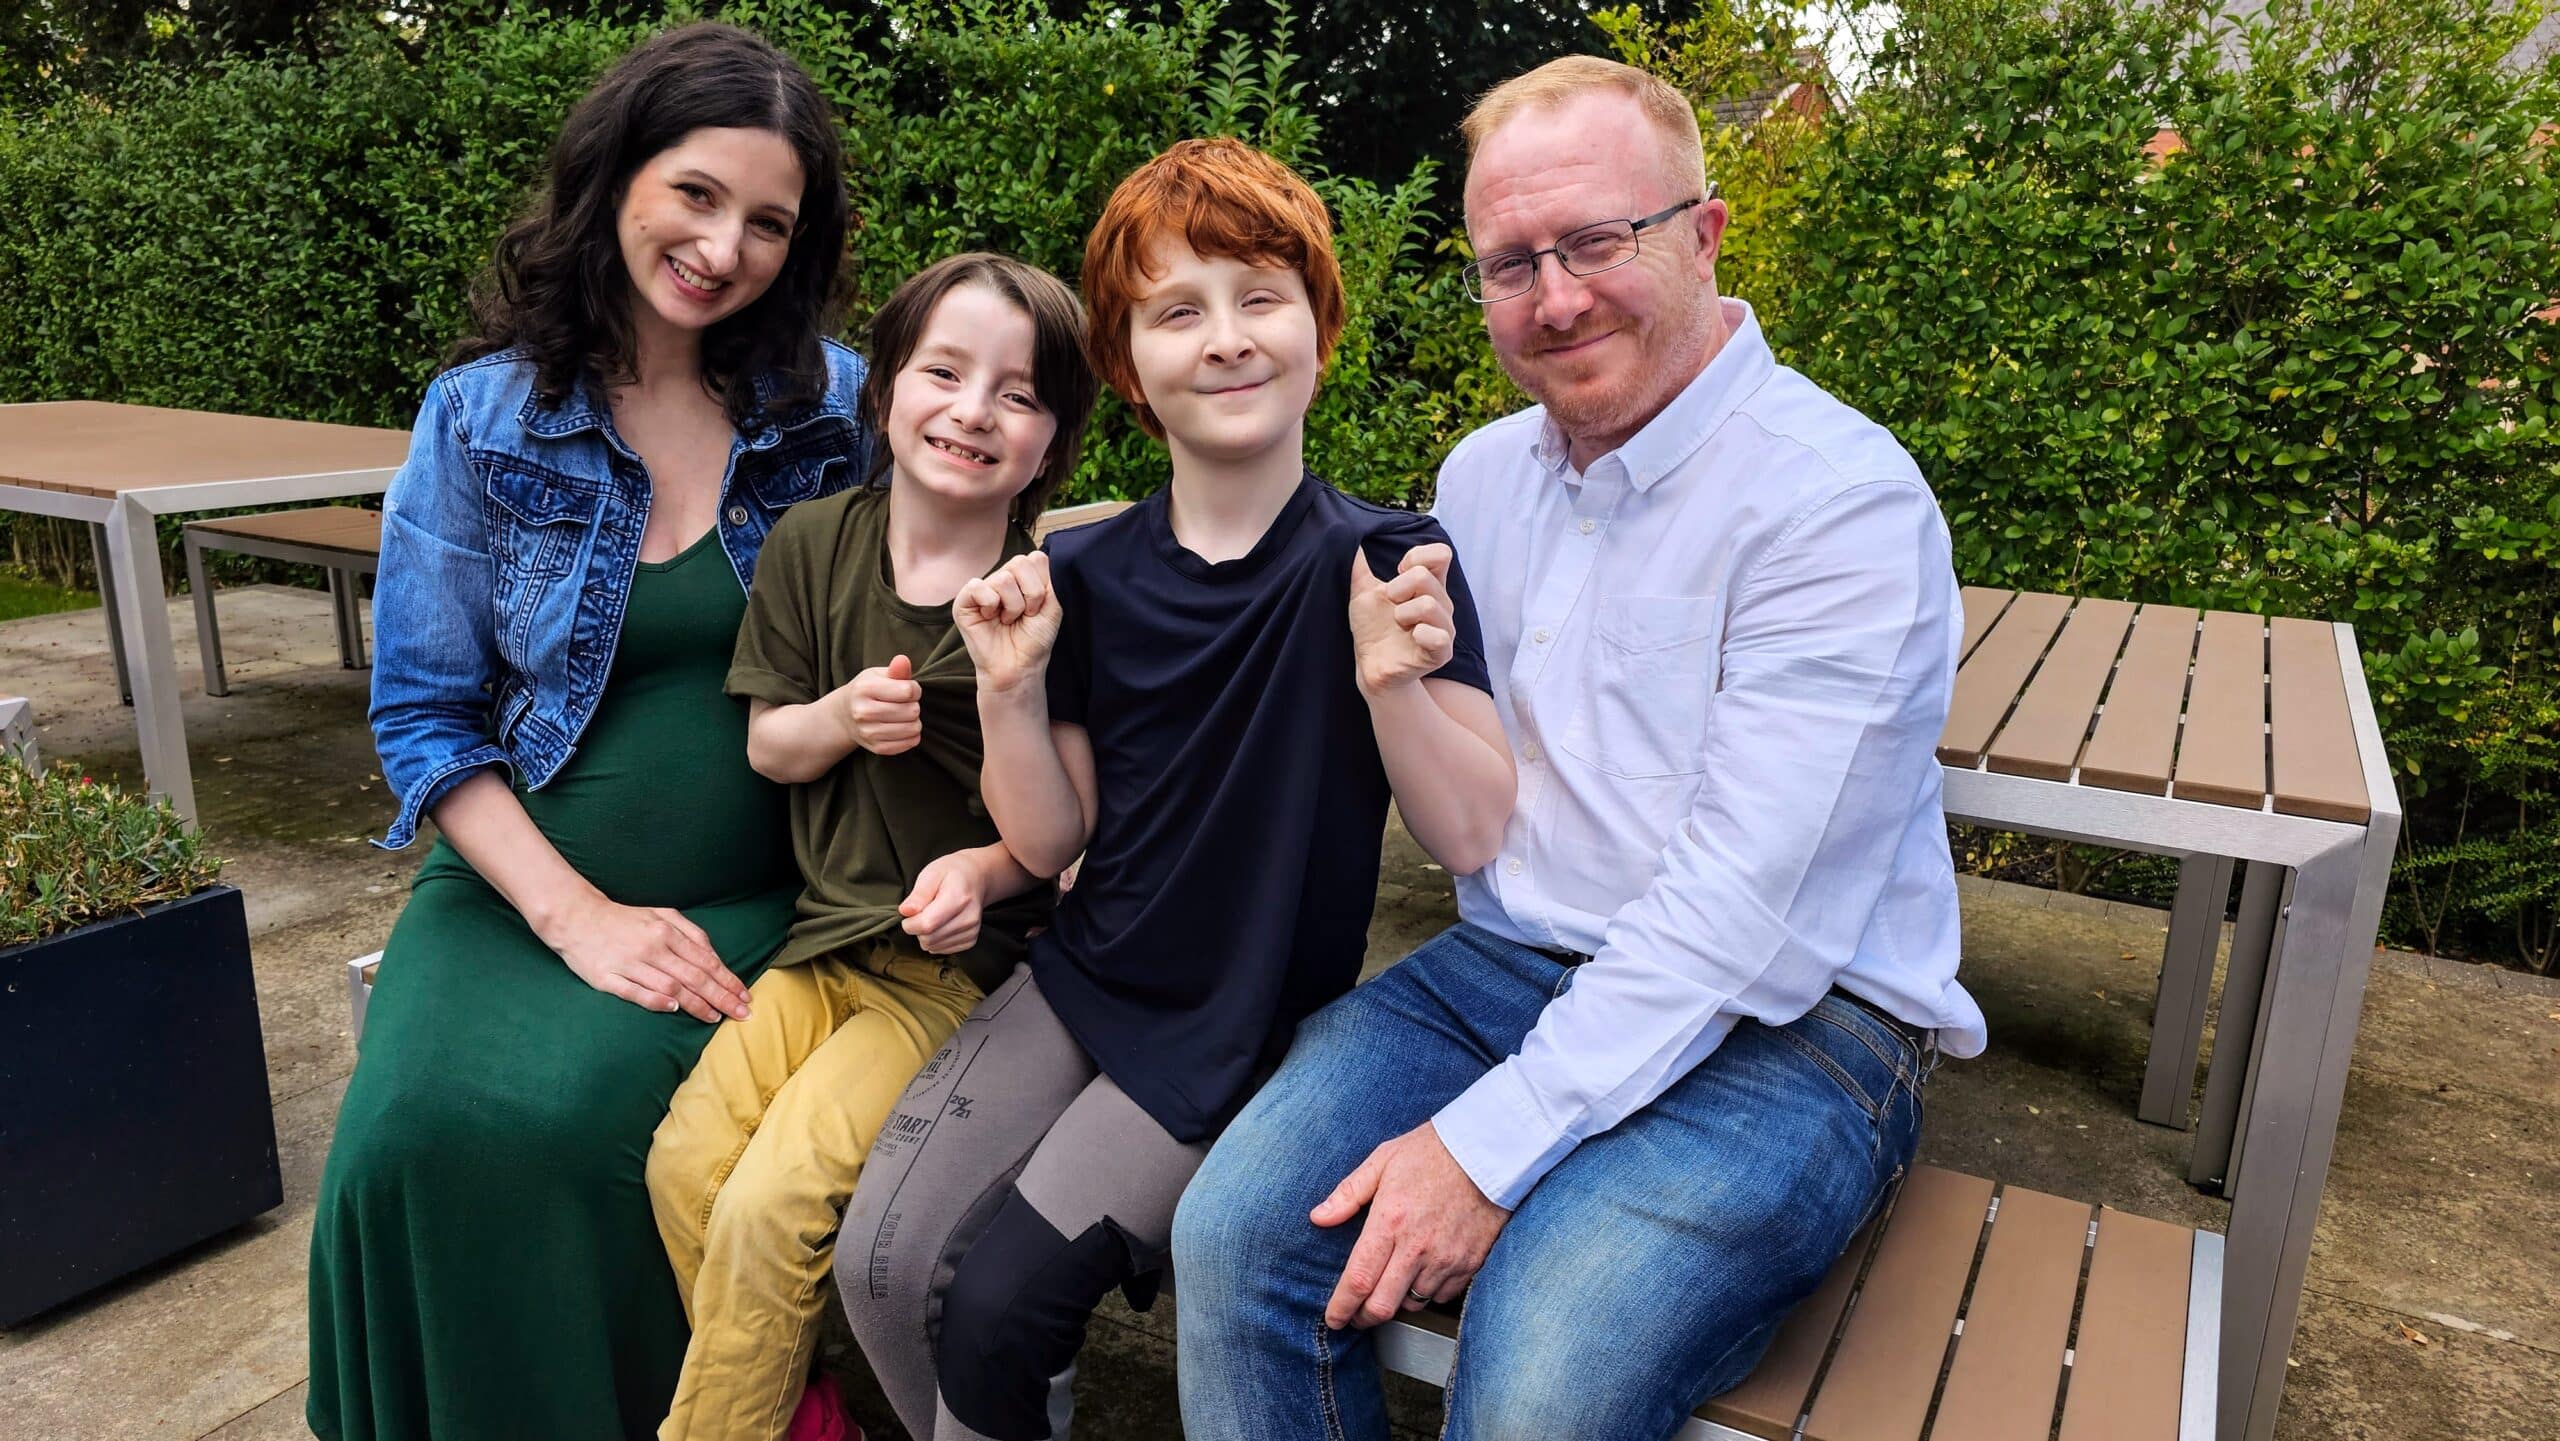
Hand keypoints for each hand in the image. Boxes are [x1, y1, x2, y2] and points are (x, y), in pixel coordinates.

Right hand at [540, 890, 751, 1022]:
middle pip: (694, 977)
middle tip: (741, 1013)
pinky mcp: (607, 978)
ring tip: (714, 1017)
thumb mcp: (661, 914)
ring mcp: (629, 964)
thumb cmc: (624, 919)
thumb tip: (713, 957)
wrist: (576, 917)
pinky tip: (673, 1009)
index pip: (706, 961)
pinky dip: (656, 1001)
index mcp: (666, 931)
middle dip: (722, 997)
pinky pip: (635, 993)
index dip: (728, 980)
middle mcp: (651, 947)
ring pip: (670, 987)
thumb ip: (689, 933)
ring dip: (695, 1004)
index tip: (745, 996)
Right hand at [841, 654, 922, 755]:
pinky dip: (912, 736)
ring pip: (913, 728)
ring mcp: (868, 732)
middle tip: (903, 703)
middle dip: (913, 705)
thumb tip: (903, 660)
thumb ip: (895, 670)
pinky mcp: (877, 748)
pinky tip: (903, 727)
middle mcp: (863, 712)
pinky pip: (910, 743)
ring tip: (903, 715)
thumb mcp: (877, 675)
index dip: (914, 689)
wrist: (845, 716)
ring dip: (914, 721)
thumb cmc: (868, 691)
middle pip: (912, 711)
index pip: (908, 691)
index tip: (907, 689)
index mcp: (864, 689)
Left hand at [899, 850, 985, 954]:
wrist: (975, 878)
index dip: (910, 923)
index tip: (907, 914)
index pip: (927, 924)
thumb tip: (905, 912)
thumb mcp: (931, 874)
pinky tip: (940, 925)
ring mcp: (971, 931)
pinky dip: (935, 940)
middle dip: (917, 929)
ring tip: (932, 916)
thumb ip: (918, 894)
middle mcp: (969, 918)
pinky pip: (942, 950)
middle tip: (922, 912)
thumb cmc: (951, 873)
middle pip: (929, 938)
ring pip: (934, 947)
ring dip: (926, 935)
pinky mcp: (970, 940)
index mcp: (958, 898)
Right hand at [954, 553, 1063, 693]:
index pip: (1037, 558)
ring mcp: (983, 587)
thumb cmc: (1034, 639)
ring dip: (1013, 606)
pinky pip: (978, 586)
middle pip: (1021, 563)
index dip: (1043, 585)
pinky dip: (991, 605)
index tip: (1040, 607)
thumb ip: (1051, 580)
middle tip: (1025, 615)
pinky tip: (991, 618)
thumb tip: (1041, 556)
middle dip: (1031, 595)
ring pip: (1003, 578)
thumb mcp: (1053, 607)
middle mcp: (1003, 577)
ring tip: (1008, 620)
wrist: (1019, 667)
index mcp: (1024, 576)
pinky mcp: (964, 600)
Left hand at [1313, 1120, 1510, 1328]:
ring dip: (1396, 1302)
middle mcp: (1417, 1247)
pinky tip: (1421, 1275)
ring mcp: (1446, 1258)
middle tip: (1355, 1316)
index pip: (1358, 1280)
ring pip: (1412, 1304)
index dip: (1341, 1307)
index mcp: (1390, 1222)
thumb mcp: (1382, 1161)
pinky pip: (1442, 1296)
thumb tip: (1318, 1218)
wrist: (1487, 1152)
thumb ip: (1348, 1193)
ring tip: (1390, 1286)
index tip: (1333, 1318)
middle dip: (1362, 1318)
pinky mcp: (1470, 1263)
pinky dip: (1428, 1293)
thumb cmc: (1432, 1152)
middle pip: (1383, 1306)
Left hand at [1348, 544, 1455, 697]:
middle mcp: (1441, 604)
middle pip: (1425, 577)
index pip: (1441, 554)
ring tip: (1397, 624)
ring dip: (1403, 613)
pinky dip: (1418, 634)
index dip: (1416, 556)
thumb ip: (1358, 567)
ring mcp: (1443, 628)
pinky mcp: (1441, 652)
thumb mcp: (1363, 593)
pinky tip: (1409, 638)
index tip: (1397, 572)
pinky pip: (1437, 636)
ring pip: (1429, 604)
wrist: (1371, 666)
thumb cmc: (1373, 629)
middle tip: (1391, 605)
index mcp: (1429, 586)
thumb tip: (1346, 535)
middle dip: (1397, 588)